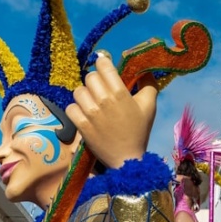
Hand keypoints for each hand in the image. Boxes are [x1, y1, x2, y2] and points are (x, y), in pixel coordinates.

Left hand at [66, 54, 157, 168]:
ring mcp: (90, 113)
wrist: (127, 158)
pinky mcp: (81, 125)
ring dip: (85, 95)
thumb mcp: (150, 106)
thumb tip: (143, 69)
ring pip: (78, 91)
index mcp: (120, 93)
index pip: (103, 65)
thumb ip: (149, 84)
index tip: (105, 68)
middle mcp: (103, 100)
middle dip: (96, 81)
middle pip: (90, 76)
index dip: (103, 63)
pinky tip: (85, 114)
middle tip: (101, 89)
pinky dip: (76, 109)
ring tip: (92, 102)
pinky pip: (70, 107)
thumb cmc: (139, 130)